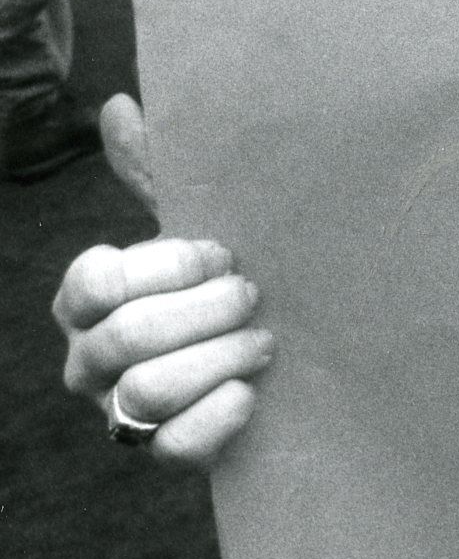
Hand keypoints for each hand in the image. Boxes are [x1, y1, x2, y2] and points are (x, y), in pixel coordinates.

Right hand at [55, 95, 273, 469]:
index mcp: (87, 298)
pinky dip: (219, 415)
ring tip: (265, 339)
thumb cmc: (219, 278)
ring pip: (147, 392)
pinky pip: (174, 447)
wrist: (270, 349)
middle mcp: (88, 358)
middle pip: (126, 337)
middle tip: (254, 293)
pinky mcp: (162, 452)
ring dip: (219, 356)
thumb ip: (157, 175)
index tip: (223, 251)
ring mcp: (118, 411)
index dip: (167, 264)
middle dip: (203, 310)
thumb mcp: (194, 223)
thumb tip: (122, 106)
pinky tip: (252, 390)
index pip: (95, 281)